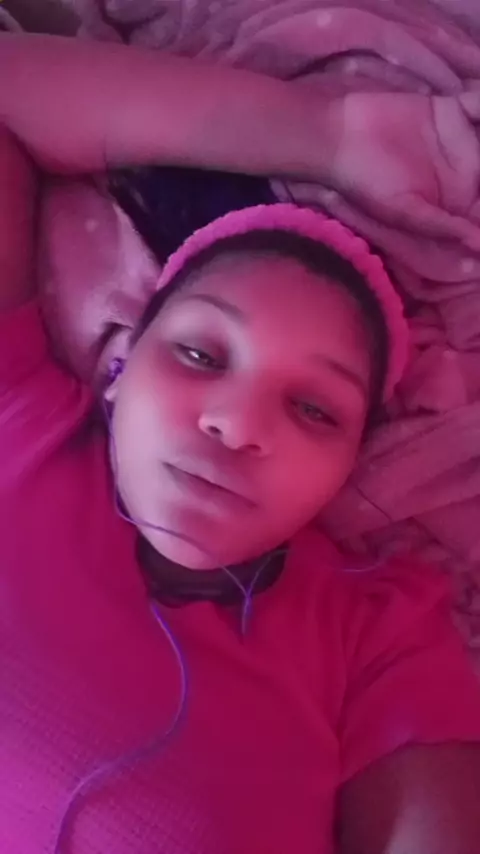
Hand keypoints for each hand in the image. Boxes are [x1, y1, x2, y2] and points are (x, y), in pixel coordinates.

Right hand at [325, 92, 479, 248]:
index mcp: (456, 203)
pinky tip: (475, 106)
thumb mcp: (403, 212)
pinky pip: (479, 105)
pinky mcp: (451, 110)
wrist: (339, 138)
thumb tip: (478, 247)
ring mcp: (459, 141)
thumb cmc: (366, 183)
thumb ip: (442, 227)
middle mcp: (463, 173)